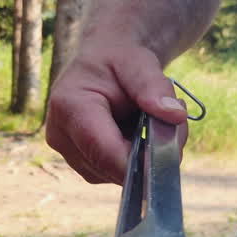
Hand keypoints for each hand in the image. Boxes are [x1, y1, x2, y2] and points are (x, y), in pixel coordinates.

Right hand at [45, 37, 189, 184]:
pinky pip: (116, 173)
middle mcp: (61, 137)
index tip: (172, 157)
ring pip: (118, 175)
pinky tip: (138, 133)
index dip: (138, 162)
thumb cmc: (118, 61)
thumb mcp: (139, 63)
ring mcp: (69, 156)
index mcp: (69, 107)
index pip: (103, 151)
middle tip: (173, 120)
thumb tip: (174, 116)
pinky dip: (135, 158)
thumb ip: (154, 87)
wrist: (102, 64)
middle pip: (113, 167)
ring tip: (152, 120)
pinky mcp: (83, 165)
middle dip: (148, 153)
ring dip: (144, 156)